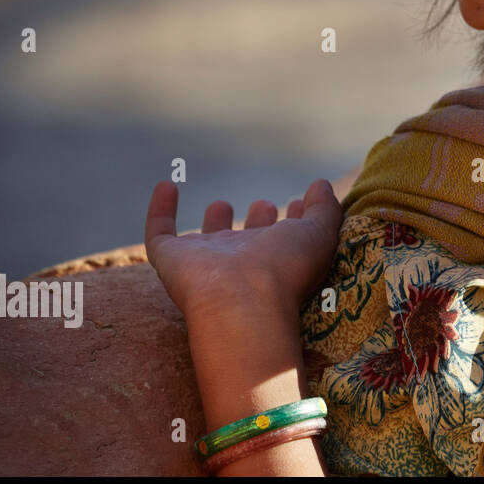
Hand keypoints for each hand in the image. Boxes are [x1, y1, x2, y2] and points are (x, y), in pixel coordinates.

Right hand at [144, 178, 342, 323]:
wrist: (241, 299)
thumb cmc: (286, 268)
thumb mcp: (319, 232)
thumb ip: (324, 208)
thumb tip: (321, 184)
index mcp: (278, 258)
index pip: (286, 238)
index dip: (293, 219)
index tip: (301, 201)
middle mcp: (243, 261)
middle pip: (249, 242)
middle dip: (257, 223)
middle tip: (263, 205)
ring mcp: (206, 261)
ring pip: (207, 242)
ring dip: (215, 222)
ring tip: (221, 205)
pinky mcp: (171, 259)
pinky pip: (159, 232)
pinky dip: (159, 210)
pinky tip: (166, 185)